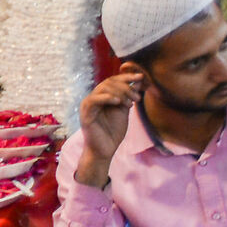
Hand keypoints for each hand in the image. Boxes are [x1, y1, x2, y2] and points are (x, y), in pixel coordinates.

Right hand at [77, 69, 143, 185]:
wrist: (105, 149)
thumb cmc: (113, 132)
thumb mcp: (124, 110)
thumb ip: (129, 96)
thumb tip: (138, 81)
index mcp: (102, 97)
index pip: (113, 80)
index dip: (127, 77)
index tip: (141, 77)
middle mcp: (94, 98)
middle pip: (109, 82)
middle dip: (126, 87)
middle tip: (137, 98)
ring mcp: (88, 105)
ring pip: (103, 88)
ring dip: (120, 93)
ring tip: (130, 103)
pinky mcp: (85, 114)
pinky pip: (94, 100)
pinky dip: (107, 98)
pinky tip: (119, 102)